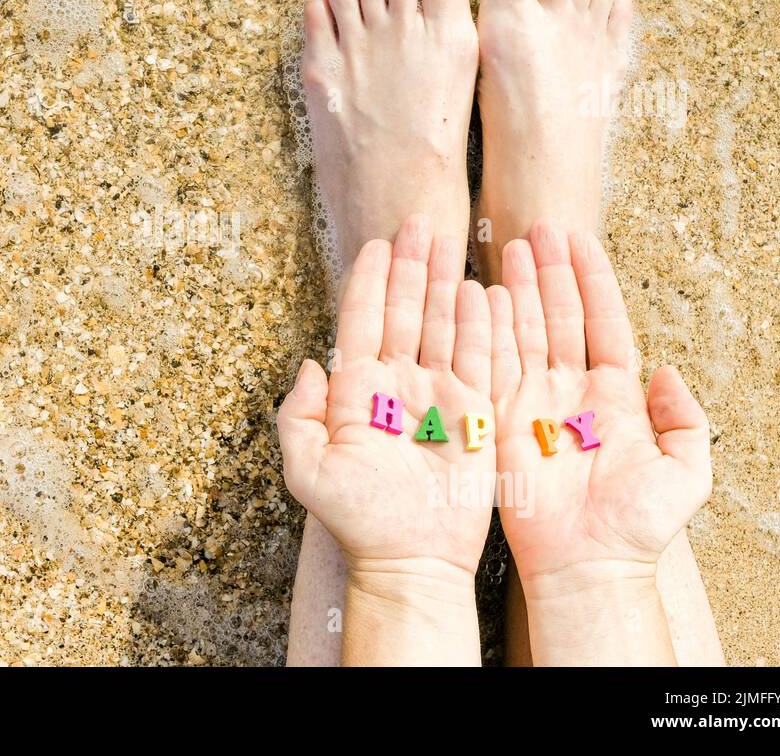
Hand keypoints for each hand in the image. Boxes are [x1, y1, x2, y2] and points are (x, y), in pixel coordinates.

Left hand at [277, 214, 495, 577]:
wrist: (410, 557)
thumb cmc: (356, 518)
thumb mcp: (307, 468)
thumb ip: (297, 414)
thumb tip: (309, 363)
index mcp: (358, 391)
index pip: (362, 321)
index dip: (369, 282)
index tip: (377, 244)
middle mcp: (397, 384)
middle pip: (404, 311)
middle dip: (411, 266)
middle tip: (419, 221)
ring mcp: (438, 394)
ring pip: (441, 323)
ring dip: (444, 282)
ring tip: (450, 240)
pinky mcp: (473, 411)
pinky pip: (479, 357)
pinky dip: (480, 323)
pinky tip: (481, 289)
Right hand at [488, 220, 711, 593]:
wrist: (586, 565)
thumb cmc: (636, 527)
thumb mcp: (685, 474)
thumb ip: (685, 421)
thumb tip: (667, 371)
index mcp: (614, 397)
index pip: (603, 324)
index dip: (593, 281)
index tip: (580, 239)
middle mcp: (570, 391)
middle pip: (560, 316)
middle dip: (551, 270)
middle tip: (539, 227)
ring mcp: (532, 402)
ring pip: (525, 331)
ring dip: (519, 288)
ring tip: (512, 246)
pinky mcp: (499, 419)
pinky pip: (493, 364)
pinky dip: (489, 329)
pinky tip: (485, 294)